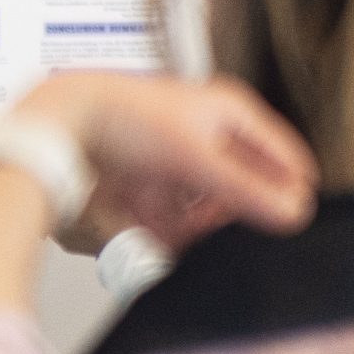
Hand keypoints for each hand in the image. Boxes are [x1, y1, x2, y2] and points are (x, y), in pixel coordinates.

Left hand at [19, 73, 316, 249]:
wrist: (59, 124)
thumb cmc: (123, 119)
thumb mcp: (196, 158)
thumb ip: (247, 189)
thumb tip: (295, 214)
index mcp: (232, 114)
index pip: (286, 162)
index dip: (287, 195)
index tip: (284, 228)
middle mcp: (210, 134)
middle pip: (246, 191)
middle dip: (233, 218)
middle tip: (225, 237)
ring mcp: (181, 159)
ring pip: (209, 209)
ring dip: (201, 229)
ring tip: (187, 237)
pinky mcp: (154, 182)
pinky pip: (177, 217)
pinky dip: (173, 231)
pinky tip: (163, 239)